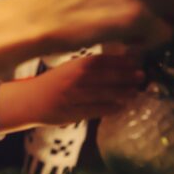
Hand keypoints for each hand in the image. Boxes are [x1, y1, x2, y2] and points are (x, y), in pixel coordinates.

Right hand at [0, 54, 142, 132]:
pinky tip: (121, 107)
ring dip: (122, 93)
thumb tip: (120, 63)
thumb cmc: (55, 83)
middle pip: (105, 76)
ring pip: (103, 94)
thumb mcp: (70, 69)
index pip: (101, 61)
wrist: (30, 100)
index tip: (136, 62)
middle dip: (126, 76)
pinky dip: (110, 108)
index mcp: (74, 65)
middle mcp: (74, 79)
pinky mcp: (72, 113)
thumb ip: (90, 67)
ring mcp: (73, 96)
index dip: (120, 61)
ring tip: (136, 92)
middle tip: (142, 77)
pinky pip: (95, 110)